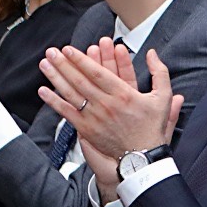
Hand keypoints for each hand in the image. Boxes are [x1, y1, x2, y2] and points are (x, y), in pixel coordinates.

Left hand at [38, 42, 182, 158]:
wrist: (143, 156)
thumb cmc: (152, 127)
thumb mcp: (163, 97)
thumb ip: (159, 72)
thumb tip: (152, 53)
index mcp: (123, 94)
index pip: (97, 73)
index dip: (81, 60)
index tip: (69, 50)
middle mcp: (106, 104)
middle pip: (80, 80)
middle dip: (64, 64)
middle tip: (51, 51)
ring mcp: (94, 117)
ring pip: (71, 93)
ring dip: (56, 77)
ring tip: (45, 64)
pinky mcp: (87, 129)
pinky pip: (67, 113)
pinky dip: (54, 101)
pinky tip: (43, 91)